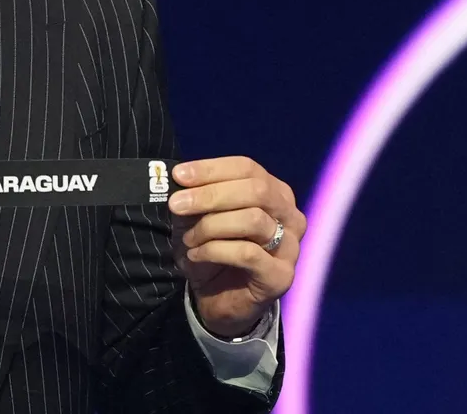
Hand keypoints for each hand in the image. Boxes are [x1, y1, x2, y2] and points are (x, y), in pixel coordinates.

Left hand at [169, 156, 305, 337]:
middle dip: (210, 194)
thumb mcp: (199, 215)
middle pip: (255, 190)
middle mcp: (290, 216)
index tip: (178, 175)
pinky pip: (247, 253)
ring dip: (210, 226)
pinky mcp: (281, 276)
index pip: (247, 168)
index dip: (211, 168)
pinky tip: (197, 255)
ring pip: (252, 220)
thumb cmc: (212, 248)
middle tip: (176, 204)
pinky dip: (215, 250)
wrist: (217, 298)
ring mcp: (290, 247)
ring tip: (188, 238)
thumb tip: (181, 177)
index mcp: (274, 192)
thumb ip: (196, 194)